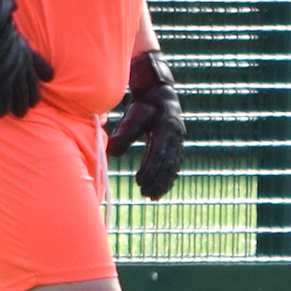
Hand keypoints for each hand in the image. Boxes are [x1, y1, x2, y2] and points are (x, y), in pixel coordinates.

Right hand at [0, 0, 53, 118]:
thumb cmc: (2, 20)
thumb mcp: (15, 21)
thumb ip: (16, 23)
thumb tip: (13, 8)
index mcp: (27, 54)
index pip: (38, 73)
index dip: (39, 81)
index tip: (42, 87)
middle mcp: (22, 66)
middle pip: (30, 88)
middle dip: (29, 100)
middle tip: (27, 108)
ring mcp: (11, 73)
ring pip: (18, 95)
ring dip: (17, 107)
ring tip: (18, 115)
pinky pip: (2, 97)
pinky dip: (0, 107)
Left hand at [105, 49, 184, 199]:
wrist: (159, 94)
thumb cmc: (143, 106)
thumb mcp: (132, 117)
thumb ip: (123, 134)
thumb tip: (112, 152)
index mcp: (165, 127)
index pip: (157, 154)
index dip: (149, 170)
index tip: (139, 184)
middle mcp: (175, 134)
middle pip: (167, 163)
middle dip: (157, 181)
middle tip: (146, 195)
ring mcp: (179, 140)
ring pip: (173, 166)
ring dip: (164, 182)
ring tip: (153, 196)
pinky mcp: (178, 143)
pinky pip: (175, 163)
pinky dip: (169, 177)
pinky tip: (162, 187)